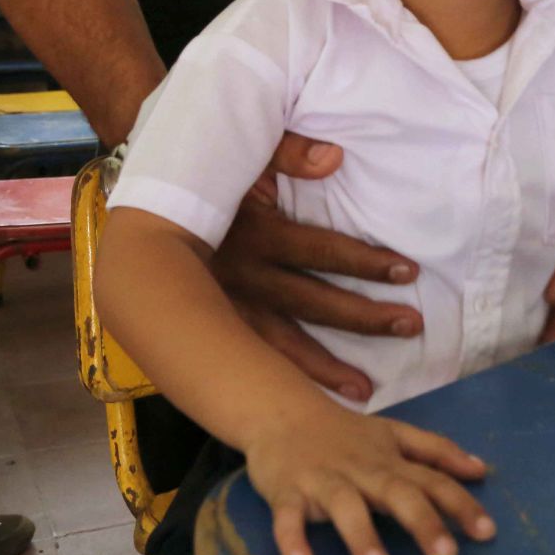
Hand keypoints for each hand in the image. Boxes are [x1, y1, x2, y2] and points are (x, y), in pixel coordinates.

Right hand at [210, 133, 421, 404]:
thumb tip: (334, 157)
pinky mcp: (212, 328)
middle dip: (362, 317)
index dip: (365, 262)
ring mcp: (225, 308)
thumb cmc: (205, 176)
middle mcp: (243, 276)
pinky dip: (280, 383)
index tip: (409, 271)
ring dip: (324, 368)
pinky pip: (251, 362)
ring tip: (366, 389)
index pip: (321, 252)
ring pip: (281, 345)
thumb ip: (287, 153)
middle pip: (312, 302)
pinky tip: (309, 402)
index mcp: (255, 233)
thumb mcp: (243, 152)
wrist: (143, 212)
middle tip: (410, 325)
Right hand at [248, 402, 493, 554]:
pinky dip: (292, 539)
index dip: (461, 504)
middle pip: (397, 493)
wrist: (282, 411)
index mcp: (390, 461)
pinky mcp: (287, 490)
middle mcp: (362, 470)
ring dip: (361, 536)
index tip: (488, 532)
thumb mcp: (395, 434)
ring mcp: (324, 480)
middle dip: (423, 523)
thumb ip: (436, 451)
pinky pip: (288, 516)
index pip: (432, 481)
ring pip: (345, 506)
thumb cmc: (345, 433)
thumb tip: (481, 470)